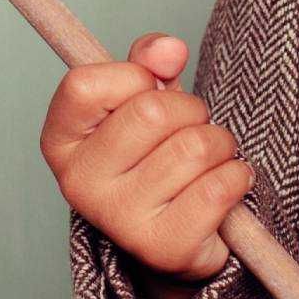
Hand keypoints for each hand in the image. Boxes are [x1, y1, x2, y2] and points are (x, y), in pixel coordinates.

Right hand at [41, 32, 252, 298]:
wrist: (173, 234)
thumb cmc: (154, 154)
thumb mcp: (142, 98)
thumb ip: (148, 61)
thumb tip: (169, 51)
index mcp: (61, 141)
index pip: (84, 84)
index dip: (132, 76)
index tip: (146, 91)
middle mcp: (79, 184)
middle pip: (153, 111)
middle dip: (191, 110)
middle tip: (190, 129)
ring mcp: (118, 220)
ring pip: (195, 147)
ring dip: (220, 144)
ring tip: (208, 160)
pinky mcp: (162, 247)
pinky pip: (219, 187)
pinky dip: (236, 177)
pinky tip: (224, 184)